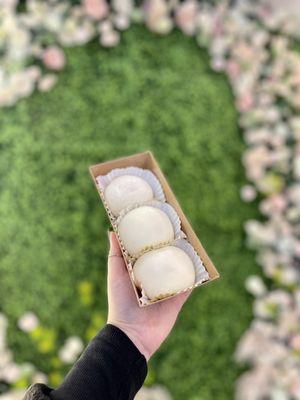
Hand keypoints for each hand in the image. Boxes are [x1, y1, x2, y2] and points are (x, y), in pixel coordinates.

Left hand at [106, 231, 190, 360]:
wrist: (132, 334)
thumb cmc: (120, 302)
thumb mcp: (115, 274)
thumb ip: (115, 254)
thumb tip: (112, 230)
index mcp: (140, 271)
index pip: (149, 251)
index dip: (155, 238)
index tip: (161, 220)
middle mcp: (155, 278)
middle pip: (166, 259)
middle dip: (173, 246)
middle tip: (181, 229)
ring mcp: (167, 288)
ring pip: (179, 270)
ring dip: (186, 258)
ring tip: (192, 243)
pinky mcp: (178, 299)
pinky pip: (189, 285)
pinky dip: (195, 276)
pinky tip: (201, 264)